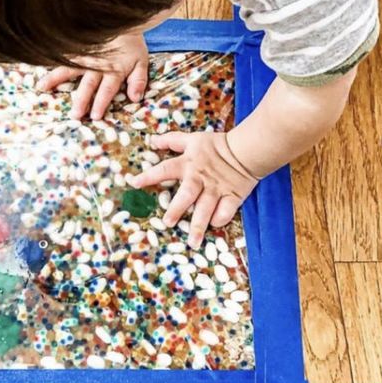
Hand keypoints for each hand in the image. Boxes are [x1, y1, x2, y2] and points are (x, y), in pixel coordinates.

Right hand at [37, 32, 148, 120]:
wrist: (122, 18)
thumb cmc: (132, 44)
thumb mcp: (141, 61)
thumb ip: (139, 80)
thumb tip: (135, 98)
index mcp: (114, 70)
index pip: (107, 90)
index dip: (101, 102)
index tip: (94, 116)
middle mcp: (98, 65)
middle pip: (88, 85)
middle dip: (82, 100)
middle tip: (74, 115)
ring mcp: (85, 56)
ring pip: (70, 69)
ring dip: (56, 79)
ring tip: (42, 88)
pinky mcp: (77, 47)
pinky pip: (63, 55)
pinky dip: (51, 61)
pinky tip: (39, 67)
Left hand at [131, 130, 257, 248]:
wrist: (247, 150)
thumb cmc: (217, 145)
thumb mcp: (193, 139)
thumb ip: (172, 141)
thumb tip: (151, 140)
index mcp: (188, 164)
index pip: (165, 169)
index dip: (149, 176)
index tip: (134, 183)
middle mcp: (200, 178)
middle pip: (186, 195)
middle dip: (176, 209)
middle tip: (168, 223)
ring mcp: (216, 189)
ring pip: (206, 209)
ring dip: (199, 226)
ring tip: (193, 243)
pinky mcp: (232, 197)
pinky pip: (225, 212)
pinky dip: (219, 219)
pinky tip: (213, 225)